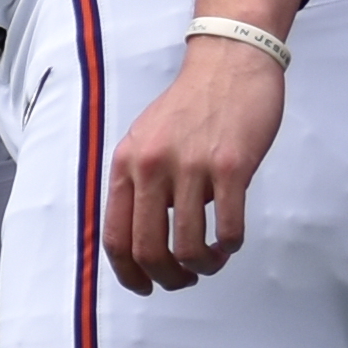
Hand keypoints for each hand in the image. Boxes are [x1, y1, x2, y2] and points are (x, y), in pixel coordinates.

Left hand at [97, 0, 303, 291]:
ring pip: (189, 246)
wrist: (230, 61)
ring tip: (212, 260)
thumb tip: (140, 240)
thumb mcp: (146, 140)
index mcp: (127, 163)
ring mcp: (192, 166)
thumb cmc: (191, 106)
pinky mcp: (231, 166)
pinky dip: (229, 245)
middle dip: (168, 278)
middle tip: (185, 279)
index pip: (115, 236)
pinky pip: (228, 227)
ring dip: (203, 266)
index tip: (146, 286)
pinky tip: (231, 240)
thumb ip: (139, 183)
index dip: (129, 274)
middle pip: (149, 250)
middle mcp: (153, 166)